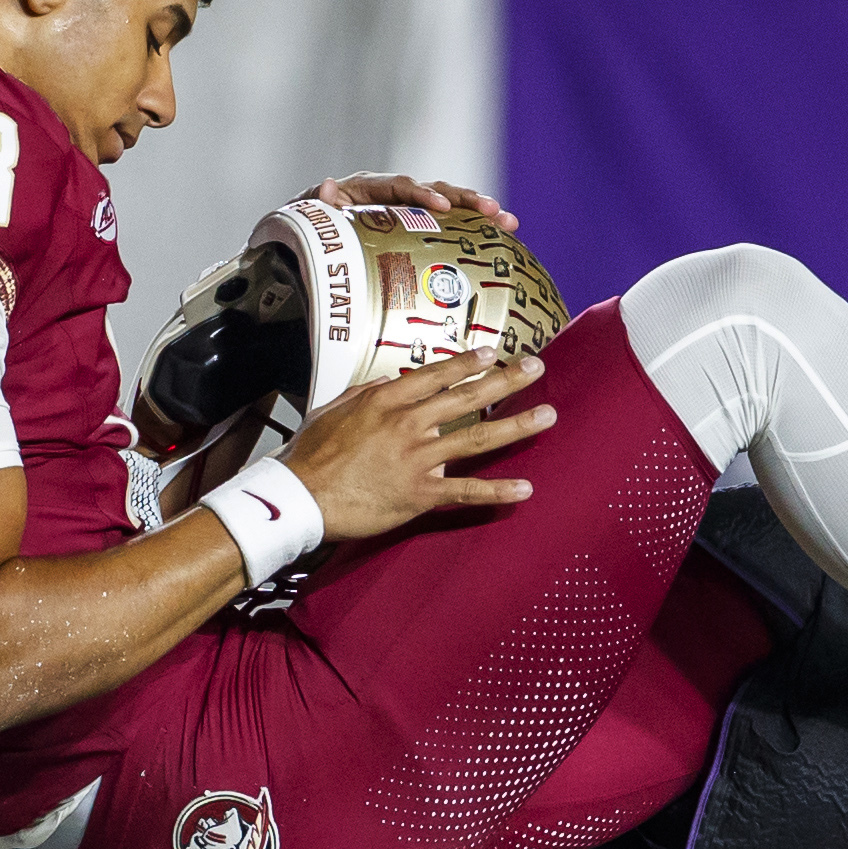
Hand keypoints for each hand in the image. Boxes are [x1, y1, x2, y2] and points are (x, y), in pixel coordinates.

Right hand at [275, 348, 551, 540]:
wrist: (299, 496)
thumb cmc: (310, 454)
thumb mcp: (334, 409)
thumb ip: (366, 393)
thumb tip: (388, 381)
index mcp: (387, 399)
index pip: (437, 374)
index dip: (468, 362)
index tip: (493, 352)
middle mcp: (408, 423)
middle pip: (467, 398)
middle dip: (506, 381)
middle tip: (535, 368)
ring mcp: (417, 458)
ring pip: (477, 438)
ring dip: (516, 426)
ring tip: (548, 415)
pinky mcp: (419, 494)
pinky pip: (465, 491)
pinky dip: (497, 491)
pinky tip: (525, 488)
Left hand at [303, 171, 517, 233]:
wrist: (307, 239)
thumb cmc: (307, 228)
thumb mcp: (307, 215)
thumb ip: (318, 204)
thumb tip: (328, 187)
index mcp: (368, 188)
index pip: (400, 186)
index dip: (422, 195)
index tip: (441, 207)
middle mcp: (393, 194)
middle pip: (435, 190)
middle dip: (465, 200)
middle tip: (493, 210)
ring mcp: (408, 211)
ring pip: (449, 206)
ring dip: (479, 213)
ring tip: (509, 222)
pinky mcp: (416, 228)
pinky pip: (447, 226)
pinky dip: (472, 232)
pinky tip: (501, 239)